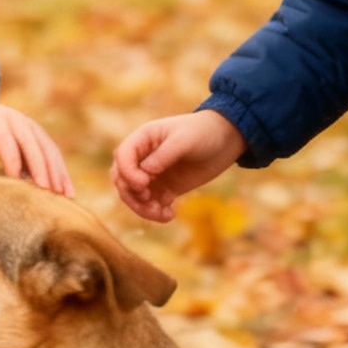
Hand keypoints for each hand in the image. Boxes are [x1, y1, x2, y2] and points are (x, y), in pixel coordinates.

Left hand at [0, 84, 73, 194]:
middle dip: (41, 167)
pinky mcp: (34, 133)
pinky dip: (60, 169)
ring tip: (65, 195)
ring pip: (47, 147)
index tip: (16, 182)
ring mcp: (28, 125)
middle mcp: (15, 119)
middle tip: (47, 192)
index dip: (12, 159)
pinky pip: (50, 151)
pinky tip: (66, 189)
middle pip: (32, 143)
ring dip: (57, 170)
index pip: (5, 139)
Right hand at [111, 109, 246, 222]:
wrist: (225, 140)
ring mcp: (153, 175)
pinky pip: (152, 205)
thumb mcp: (184, 140)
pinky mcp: (166, 189)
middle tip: (150, 200)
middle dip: (131, 194)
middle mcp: (143, 158)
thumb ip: (164, 155)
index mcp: (142, 139)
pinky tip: (170, 215)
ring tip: (162, 214)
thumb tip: (145, 172)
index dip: (127, 173)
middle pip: (122, 179)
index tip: (144, 184)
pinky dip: (156, 213)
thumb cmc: (203, 132)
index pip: (122, 157)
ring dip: (142, 208)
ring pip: (135, 196)